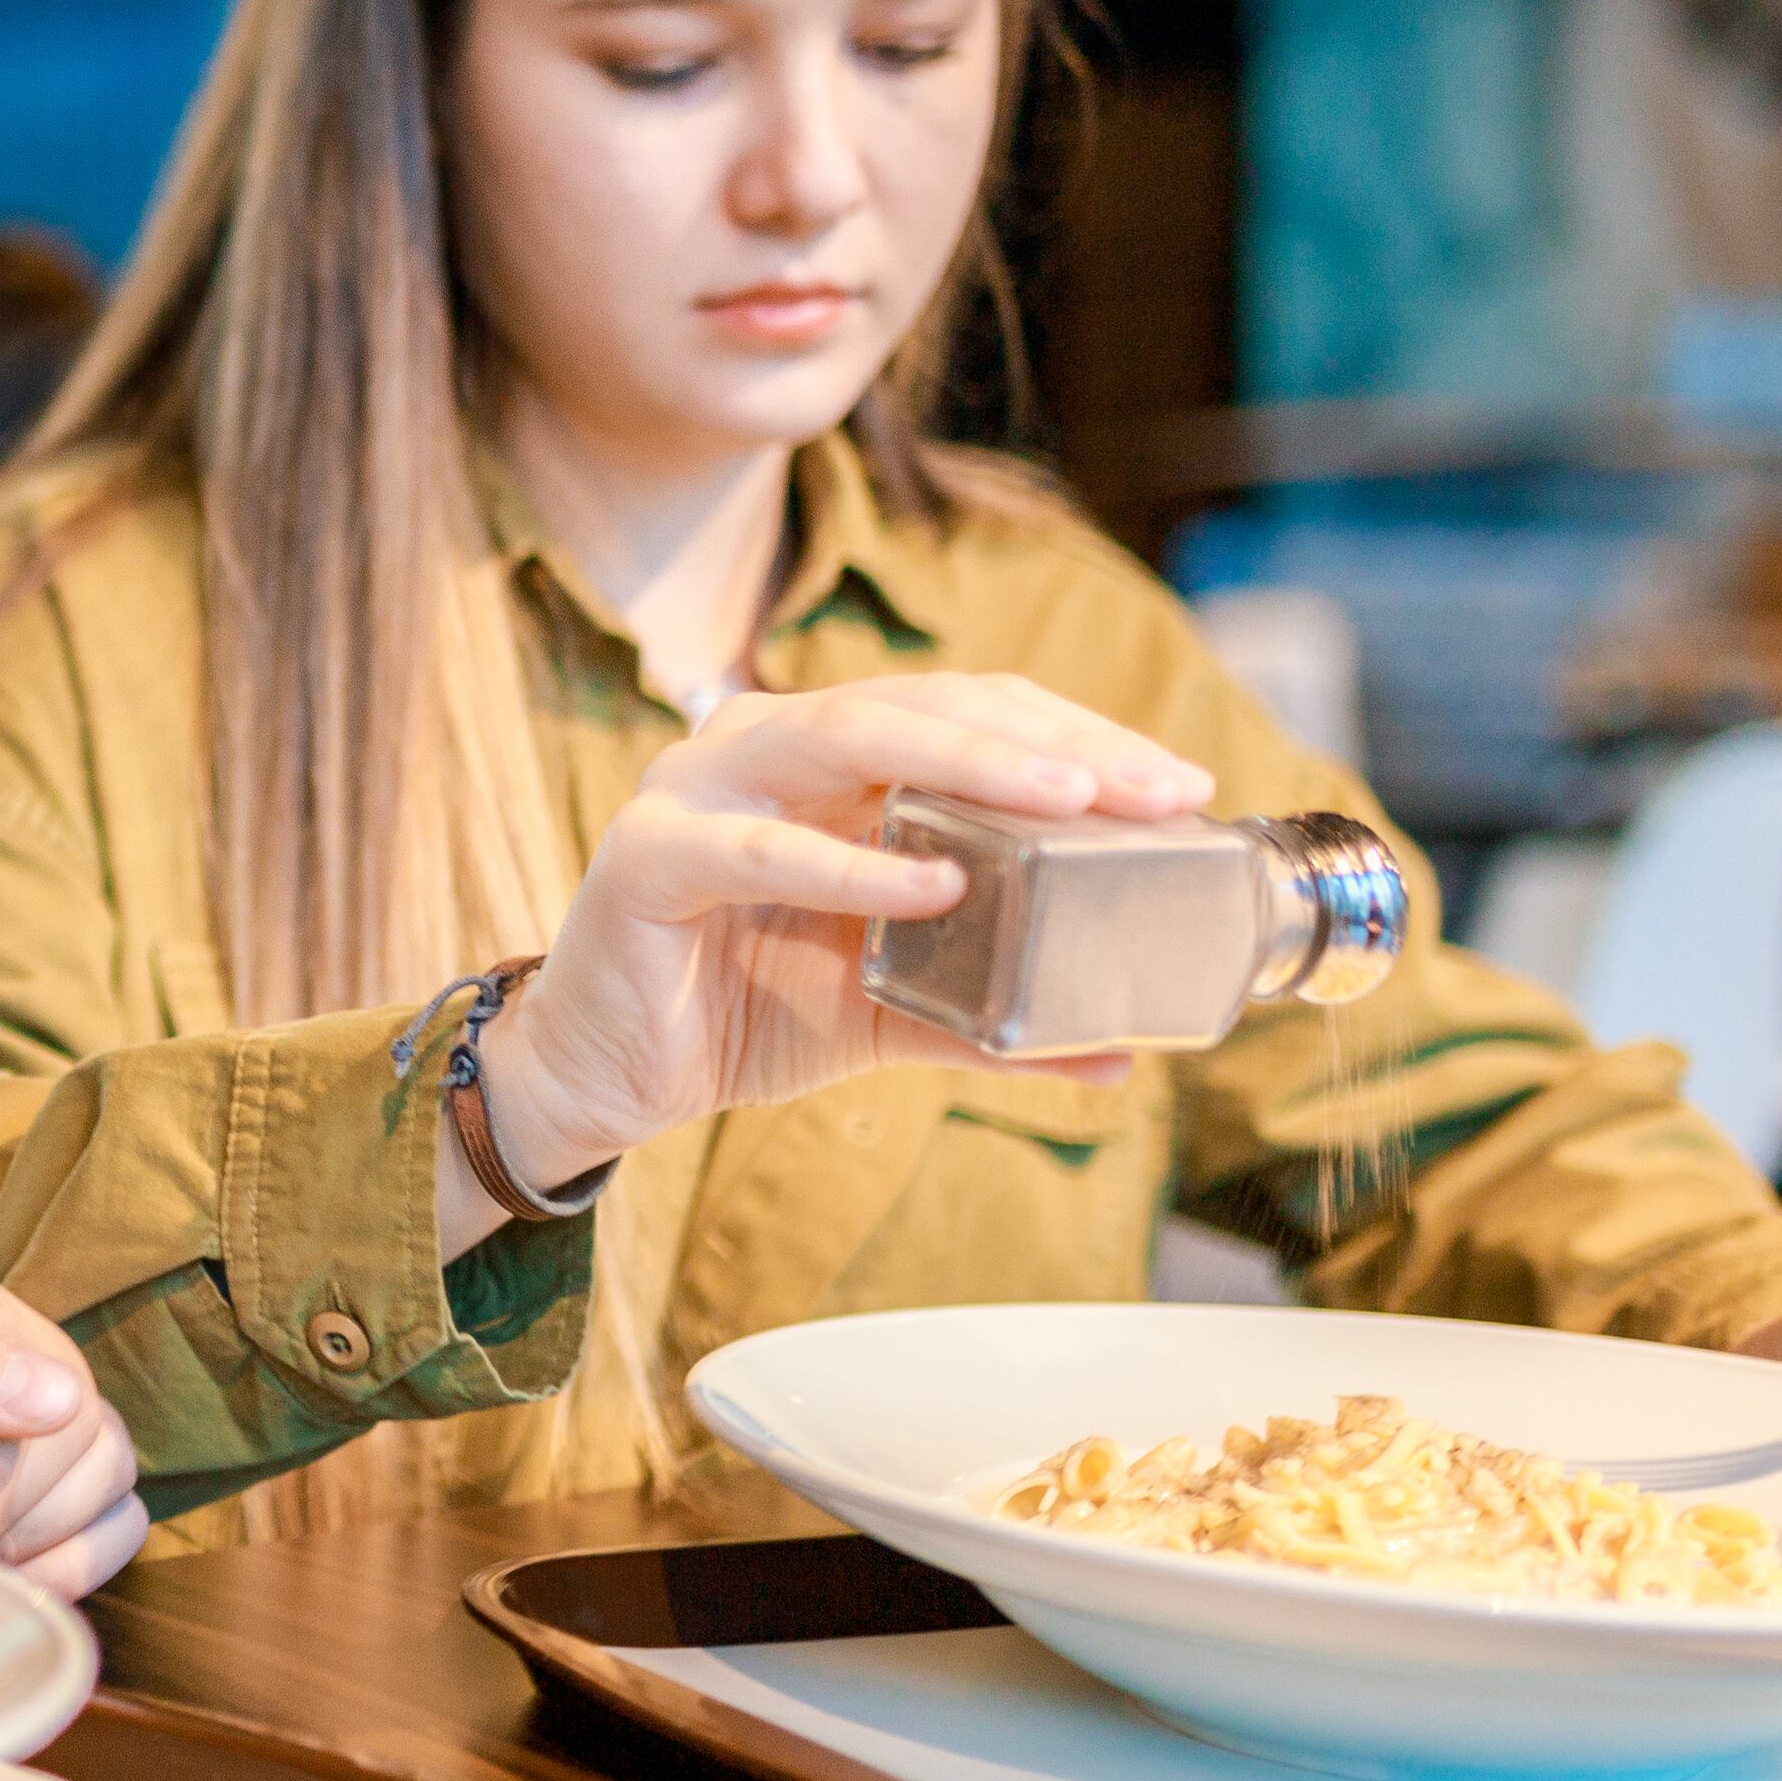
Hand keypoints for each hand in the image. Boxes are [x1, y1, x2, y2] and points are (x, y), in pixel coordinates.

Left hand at [0, 1249, 146, 1598]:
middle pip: (80, 1424)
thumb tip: (62, 1392)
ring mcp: (50, 1411)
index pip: (31, 1373)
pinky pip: (122, 1524)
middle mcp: (9, 1337)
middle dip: (2, 1513)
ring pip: (111, 1472)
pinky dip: (65, 1567)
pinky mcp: (73, 1481)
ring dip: (30, 1542)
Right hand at [478, 673, 1216, 1195]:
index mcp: (825, 757)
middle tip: (1146, 789)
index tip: (1179, 787)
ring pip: (848, 736)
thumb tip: (1119, 1051)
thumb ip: (992, 1017)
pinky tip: (937, 888)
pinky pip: (761, 849)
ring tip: (1068, 803)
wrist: (602, 1076)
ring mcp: (698, 786)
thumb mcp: (891, 1006)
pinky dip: (854, 866)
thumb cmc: (739, 1012)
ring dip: (969, 765)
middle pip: (925, 704)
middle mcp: (762, 742)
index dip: (1077, 735)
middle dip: (1048, 742)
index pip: (969, 710)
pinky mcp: (649, 854)